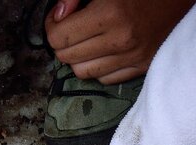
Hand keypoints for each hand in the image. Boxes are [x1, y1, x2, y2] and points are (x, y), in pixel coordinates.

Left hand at [45, 0, 195, 83]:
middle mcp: (122, 41)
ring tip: (87, 39)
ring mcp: (134, 57)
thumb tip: (58, 15)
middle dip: (62, 42)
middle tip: (70, 26)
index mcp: (111, 14)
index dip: (51, 26)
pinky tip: (105, 49)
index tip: (58, 16)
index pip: (59, 38)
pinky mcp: (144, 66)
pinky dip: (99, 66)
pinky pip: (107, 78)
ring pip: (84, 72)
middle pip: (67, 58)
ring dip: (79, 57)